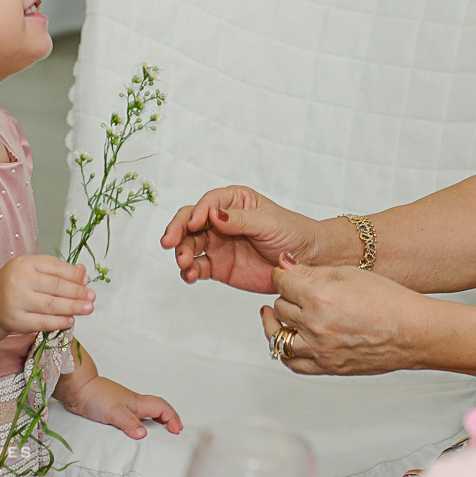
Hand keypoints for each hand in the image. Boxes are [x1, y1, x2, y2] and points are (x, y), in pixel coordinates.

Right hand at [0, 256, 93, 333]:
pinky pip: (42, 322)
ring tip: (88, 308)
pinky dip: (58, 322)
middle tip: (92, 297)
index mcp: (26, 263)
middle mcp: (20, 280)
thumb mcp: (35, 269)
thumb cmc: (20, 282)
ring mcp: (17, 301)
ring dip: (73, 307)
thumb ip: (58, 270)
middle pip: (55, 287)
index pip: (56, 268)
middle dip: (77, 292)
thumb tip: (83, 274)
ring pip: (50, 305)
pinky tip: (71, 320)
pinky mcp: (16, 320)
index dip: (74, 275)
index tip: (86, 281)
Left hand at [57, 375, 181, 437]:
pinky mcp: (115, 412)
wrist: (78, 390)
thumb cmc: (96, 396)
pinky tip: (136, 433)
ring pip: (147, 414)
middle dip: (169, 419)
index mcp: (138, 402)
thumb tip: (143, 435)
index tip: (177, 431)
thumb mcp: (114, 411)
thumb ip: (129, 423)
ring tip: (160, 435)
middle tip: (175, 432)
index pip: (162, 407)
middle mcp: (135, 404)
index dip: (172, 418)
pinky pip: (135, 419)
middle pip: (159, 409)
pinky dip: (142, 425)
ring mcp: (125, 407)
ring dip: (157, 422)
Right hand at [161, 187, 322, 293]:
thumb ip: (240, 220)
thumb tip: (213, 215)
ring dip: (182, 253)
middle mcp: (220, 221)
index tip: (195, 224)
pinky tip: (189, 275)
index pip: (208, 203)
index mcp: (234, 202)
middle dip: (178, 232)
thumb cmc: (291, 232)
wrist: (305, 260)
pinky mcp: (218, 267)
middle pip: (190, 223)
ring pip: (189, 245)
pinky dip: (189, 271)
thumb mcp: (268, 222)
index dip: (197, 212)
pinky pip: (197, 267)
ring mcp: (217, 244)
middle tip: (170, 243)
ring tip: (184, 263)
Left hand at [260, 254, 427, 375]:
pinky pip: (293, 363)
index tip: (283, 274)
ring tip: (276, 315)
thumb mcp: (349, 273)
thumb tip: (285, 266)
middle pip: (280, 307)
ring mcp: (320, 350)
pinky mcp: (327, 367)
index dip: (280, 274)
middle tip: (292, 290)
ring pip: (278, 337)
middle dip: (285, 296)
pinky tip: (289, 340)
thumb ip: (312, 271)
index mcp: (319, 298)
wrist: (412, 332)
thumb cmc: (389, 301)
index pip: (281, 283)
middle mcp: (315, 326)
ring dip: (275, 323)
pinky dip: (285, 351)